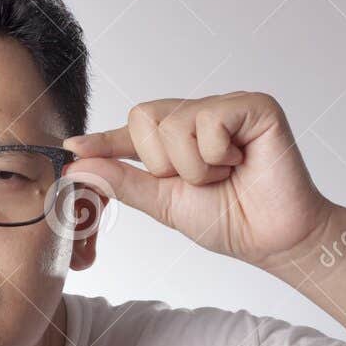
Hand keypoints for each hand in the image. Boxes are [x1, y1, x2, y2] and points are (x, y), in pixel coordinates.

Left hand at [63, 92, 340, 270]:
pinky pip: (209, 121)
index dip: (104, 141)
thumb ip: (124, 181)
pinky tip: (241, 163)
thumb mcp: (164, 203)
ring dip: (194, 166)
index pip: (131, 130)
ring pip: (175, 123)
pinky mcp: (255, 106)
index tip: (72, 148)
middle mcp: (200, 114)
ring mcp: (227, 107)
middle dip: (164, 164)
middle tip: (200, 180)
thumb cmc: (228, 220)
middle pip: (146, 118)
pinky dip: (217, 155)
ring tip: (224, 174)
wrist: (273, 239)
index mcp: (178, 137)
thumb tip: (77, 165)